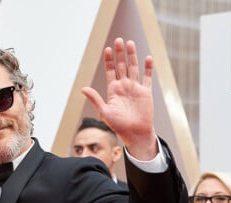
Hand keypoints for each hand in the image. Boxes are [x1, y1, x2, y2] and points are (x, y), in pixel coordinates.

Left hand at [82, 38, 156, 159]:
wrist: (134, 133)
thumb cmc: (118, 125)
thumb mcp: (104, 112)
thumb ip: (95, 99)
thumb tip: (82, 89)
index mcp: (113, 90)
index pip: (110, 71)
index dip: (109, 60)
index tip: (107, 49)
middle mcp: (124, 87)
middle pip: (121, 66)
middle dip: (120, 53)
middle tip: (118, 40)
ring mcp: (135, 88)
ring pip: (133, 68)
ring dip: (132, 56)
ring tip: (130, 43)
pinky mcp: (146, 92)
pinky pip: (147, 78)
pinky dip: (148, 68)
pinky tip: (147, 58)